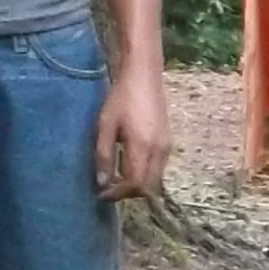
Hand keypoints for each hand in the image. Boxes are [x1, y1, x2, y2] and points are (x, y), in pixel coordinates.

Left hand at [93, 66, 171, 203]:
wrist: (144, 76)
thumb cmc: (121, 98)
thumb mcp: (105, 126)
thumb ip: (103, 155)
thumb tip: (101, 182)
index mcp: (143, 146)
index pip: (134, 183)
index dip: (117, 194)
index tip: (100, 194)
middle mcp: (159, 150)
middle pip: (148, 186)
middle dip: (127, 193)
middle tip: (108, 190)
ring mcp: (166, 146)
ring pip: (155, 179)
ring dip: (136, 184)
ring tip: (116, 179)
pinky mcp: (167, 142)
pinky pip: (157, 168)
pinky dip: (143, 174)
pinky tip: (128, 165)